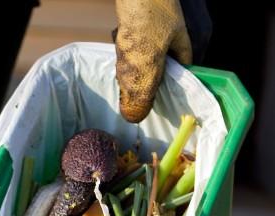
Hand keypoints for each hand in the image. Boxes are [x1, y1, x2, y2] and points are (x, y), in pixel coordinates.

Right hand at [115, 0, 192, 122]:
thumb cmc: (160, 13)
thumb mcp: (180, 34)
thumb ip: (184, 55)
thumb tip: (186, 70)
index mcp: (148, 70)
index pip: (140, 104)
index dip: (141, 113)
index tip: (146, 114)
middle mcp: (131, 72)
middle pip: (129, 102)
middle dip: (137, 107)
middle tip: (145, 108)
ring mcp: (122, 65)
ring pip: (125, 91)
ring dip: (133, 95)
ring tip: (142, 95)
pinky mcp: (117, 58)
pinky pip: (123, 78)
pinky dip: (129, 82)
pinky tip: (137, 78)